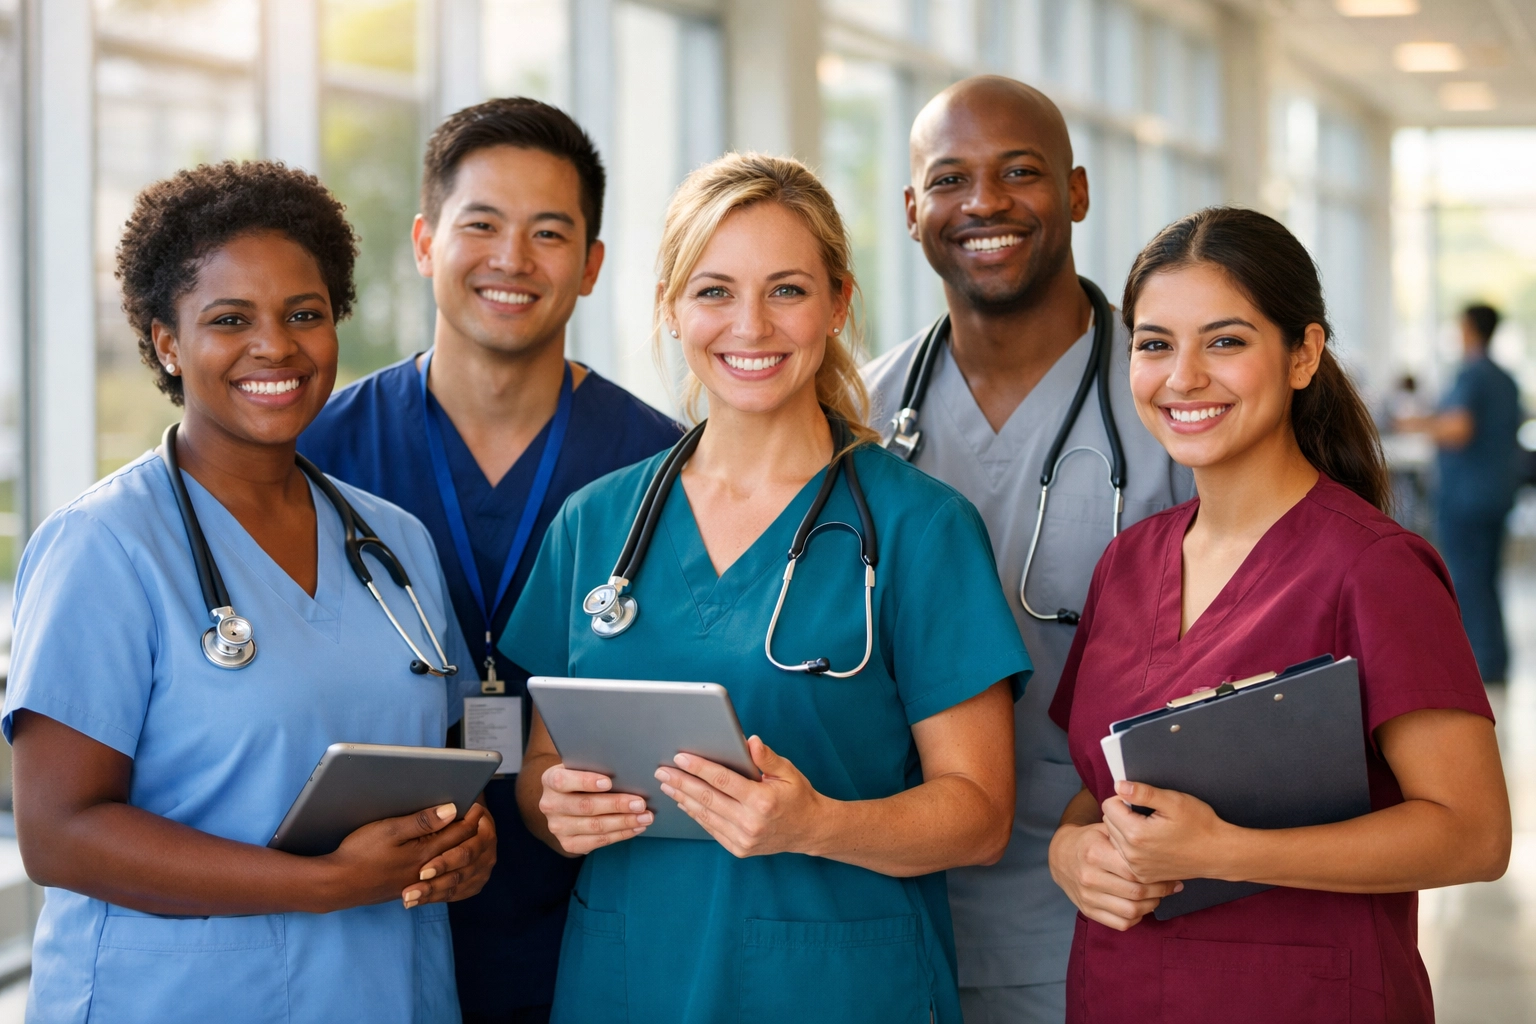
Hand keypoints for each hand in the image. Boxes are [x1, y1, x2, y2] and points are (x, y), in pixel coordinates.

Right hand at [322, 802, 479, 910]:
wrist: (337, 885)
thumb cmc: (359, 853)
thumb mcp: (389, 830)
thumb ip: (422, 821)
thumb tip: (452, 810)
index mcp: (424, 852)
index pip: (459, 833)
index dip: (471, 817)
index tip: (479, 803)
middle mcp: (426, 870)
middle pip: (459, 849)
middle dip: (473, 832)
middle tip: (481, 818)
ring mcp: (418, 882)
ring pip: (451, 866)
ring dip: (463, 851)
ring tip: (470, 836)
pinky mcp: (408, 888)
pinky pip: (439, 879)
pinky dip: (449, 869)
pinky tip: (449, 863)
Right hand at [538, 763, 653, 854]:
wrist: (565, 800)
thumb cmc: (580, 778)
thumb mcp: (581, 767)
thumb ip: (595, 766)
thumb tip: (627, 770)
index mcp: (550, 779)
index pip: (563, 780)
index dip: (586, 781)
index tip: (609, 782)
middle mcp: (550, 804)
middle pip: (585, 806)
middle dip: (616, 805)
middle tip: (640, 803)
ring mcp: (557, 827)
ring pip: (594, 826)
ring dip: (624, 822)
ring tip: (645, 817)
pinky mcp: (568, 844)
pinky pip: (598, 841)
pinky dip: (620, 835)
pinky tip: (635, 828)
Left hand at [654, 736, 828, 857]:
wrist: (809, 831)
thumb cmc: (798, 797)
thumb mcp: (788, 772)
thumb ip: (767, 757)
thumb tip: (750, 741)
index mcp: (762, 800)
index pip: (723, 780)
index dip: (699, 768)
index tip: (680, 757)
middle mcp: (750, 822)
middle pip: (707, 798)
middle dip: (681, 783)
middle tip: (662, 771)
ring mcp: (743, 839)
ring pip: (705, 815)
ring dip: (683, 799)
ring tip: (666, 785)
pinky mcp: (738, 848)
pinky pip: (710, 828)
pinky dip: (695, 814)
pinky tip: (684, 802)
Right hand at [1048, 820, 1181, 930]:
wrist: (1060, 856)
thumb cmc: (1090, 840)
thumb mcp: (1104, 829)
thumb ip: (1126, 833)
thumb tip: (1158, 836)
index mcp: (1094, 853)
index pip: (1133, 870)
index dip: (1157, 874)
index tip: (1170, 873)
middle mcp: (1089, 877)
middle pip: (1135, 892)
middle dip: (1159, 891)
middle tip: (1171, 886)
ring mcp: (1088, 897)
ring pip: (1131, 911)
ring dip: (1151, 906)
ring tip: (1158, 897)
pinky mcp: (1088, 911)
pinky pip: (1120, 923)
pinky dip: (1136, 918)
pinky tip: (1141, 907)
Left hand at [1101, 780, 1234, 884]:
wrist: (1218, 853)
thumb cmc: (1200, 825)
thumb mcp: (1173, 801)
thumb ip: (1143, 792)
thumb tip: (1119, 785)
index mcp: (1136, 834)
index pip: (1108, 806)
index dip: (1123, 798)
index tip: (1141, 801)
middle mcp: (1132, 855)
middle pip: (1108, 822)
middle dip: (1122, 813)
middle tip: (1147, 814)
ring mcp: (1137, 868)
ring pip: (1114, 839)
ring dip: (1124, 830)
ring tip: (1149, 828)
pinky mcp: (1143, 875)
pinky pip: (1124, 855)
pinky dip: (1131, 846)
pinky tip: (1150, 842)